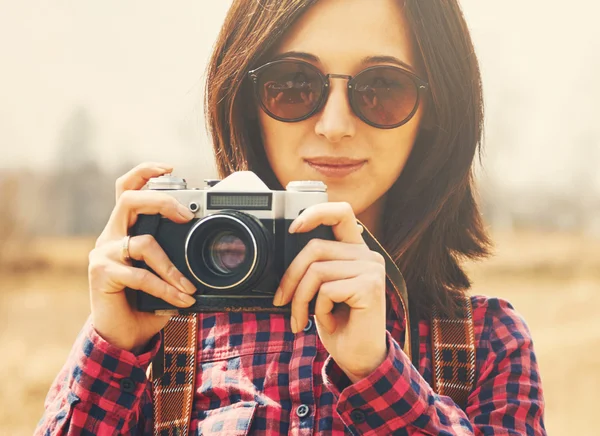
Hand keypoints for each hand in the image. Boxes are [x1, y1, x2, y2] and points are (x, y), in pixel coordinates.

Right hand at [88, 162, 196, 352]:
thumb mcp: (164, 272)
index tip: (169, 167)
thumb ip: (174, 253)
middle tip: (186, 216)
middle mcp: (111, 236)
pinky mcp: (101, 273)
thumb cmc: (146, 301)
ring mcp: (104, 253)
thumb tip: (207, 241)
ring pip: (143, 242)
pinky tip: (181, 301)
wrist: (123, 335)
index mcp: (125, 229)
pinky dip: (166, 289)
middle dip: (161, 202)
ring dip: (172, 268)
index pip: (127, 189)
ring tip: (189, 288)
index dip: (144, 172)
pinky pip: (141, 275)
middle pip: (129, 200)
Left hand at [273, 202, 387, 382]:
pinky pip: (326, 290)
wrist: (359, 358)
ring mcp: (372, 270)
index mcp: (356, 251)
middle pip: (315, 248)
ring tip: (301, 319)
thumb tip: (283, 252)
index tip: (293, 228)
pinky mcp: (370, 287)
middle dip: (290, 277)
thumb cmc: (338, 323)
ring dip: (300, 300)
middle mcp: (368, 255)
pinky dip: (318, 311)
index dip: (315, 212)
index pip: (341, 212)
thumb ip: (315, 266)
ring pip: (316, 271)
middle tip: (281, 301)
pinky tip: (329, 323)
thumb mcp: (322, 289)